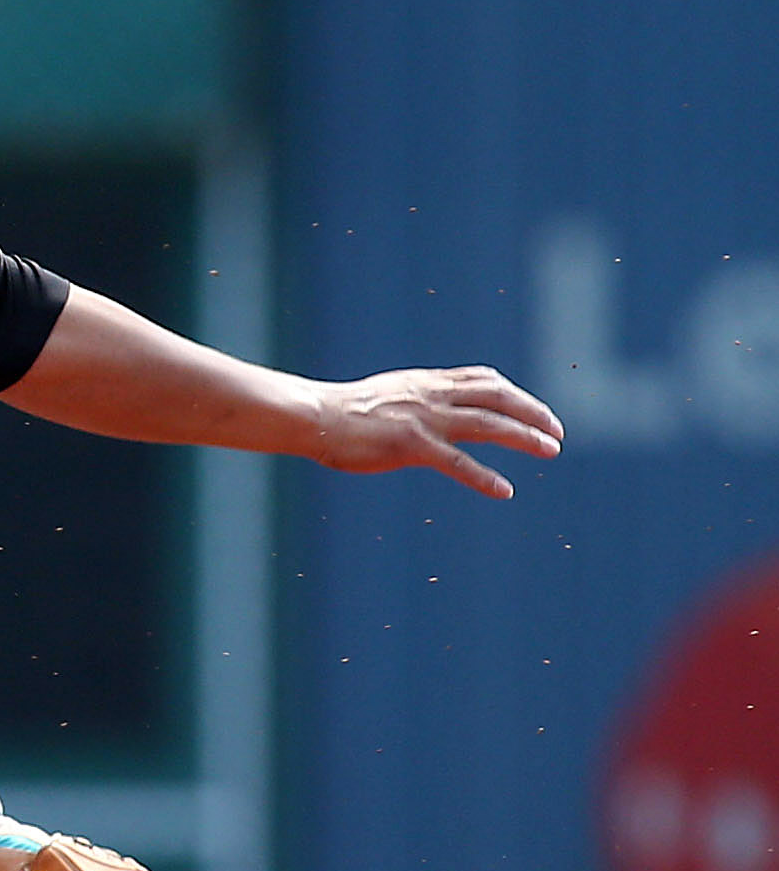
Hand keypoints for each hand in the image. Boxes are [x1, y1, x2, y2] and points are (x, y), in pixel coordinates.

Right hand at [311, 366, 563, 498]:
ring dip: (525, 437)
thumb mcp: (387, 396)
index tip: (534, 410)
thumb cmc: (339, 412)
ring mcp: (424, 419)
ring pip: (489, 424)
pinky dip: (484, 477)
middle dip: (533, 412)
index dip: (514, 394)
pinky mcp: (410, 445)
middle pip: (497, 397)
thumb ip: (414, 401)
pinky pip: (457, 462)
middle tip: (557, 432)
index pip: (483, 379)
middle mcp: (432, 396)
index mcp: (425, 383)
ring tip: (551, 451)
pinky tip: (503, 491)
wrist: (313, 416)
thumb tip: (428, 411)